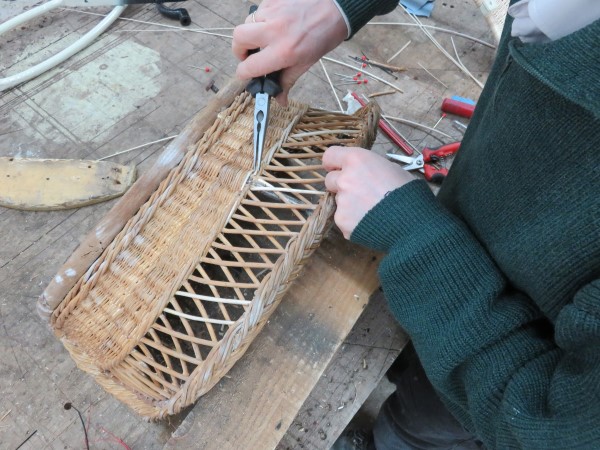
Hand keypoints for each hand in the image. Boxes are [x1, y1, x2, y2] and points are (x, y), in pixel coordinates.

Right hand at [232, 0, 347, 105]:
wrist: (336, 9)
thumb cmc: (323, 36)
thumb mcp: (306, 63)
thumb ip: (287, 81)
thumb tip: (278, 100)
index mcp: (283, 52)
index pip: (249, 66)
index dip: (244, 73)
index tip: (247, 74)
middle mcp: (274, 31)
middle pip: (238, 38)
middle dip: (239, 49)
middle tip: (249, 54)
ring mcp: (272, 12)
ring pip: (247, 23)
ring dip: (251, 32)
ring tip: (265, 37)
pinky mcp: (273, 0)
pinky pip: (259, 11)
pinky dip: (262, 20)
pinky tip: (275, 24)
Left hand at [323, 147, 413, 238]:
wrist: (411, 223)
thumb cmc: (408, 193)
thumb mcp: (393, 169)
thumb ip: (372, 168)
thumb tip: (367, 172)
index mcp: (356, 160)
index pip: (330, 156)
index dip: (333, 163)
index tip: (337, 168)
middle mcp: (344, 179)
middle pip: (330, 180)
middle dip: (341, 185)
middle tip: (359, 192)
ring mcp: (341, 202)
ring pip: (338, 200)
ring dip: (349, 204)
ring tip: (371, 210)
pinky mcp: (342, 221)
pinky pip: (344, 218)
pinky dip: (353, 221)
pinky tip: (370, 222)